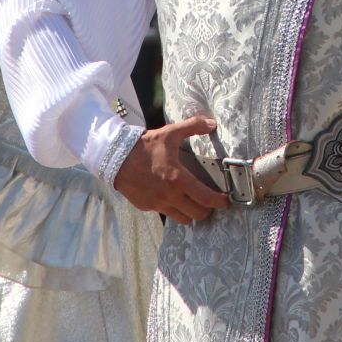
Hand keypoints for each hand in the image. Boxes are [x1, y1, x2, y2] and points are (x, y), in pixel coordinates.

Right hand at [112, 115, 229, 223]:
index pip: (206, 199)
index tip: (226, 201)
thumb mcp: (170, 133)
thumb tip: (211, 123)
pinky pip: (166, 213)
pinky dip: (173, 209)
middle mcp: (170, 196)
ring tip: (192, 202)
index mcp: (179, 180)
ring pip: (183, 219)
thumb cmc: (145, 146)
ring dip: (190, 213)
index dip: (220, 202)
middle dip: (207, 209)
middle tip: (209, 200)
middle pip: (198, 214)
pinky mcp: (147, 207)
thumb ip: (192, 127)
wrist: (115, 157)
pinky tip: (172, 198)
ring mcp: (158, 204)